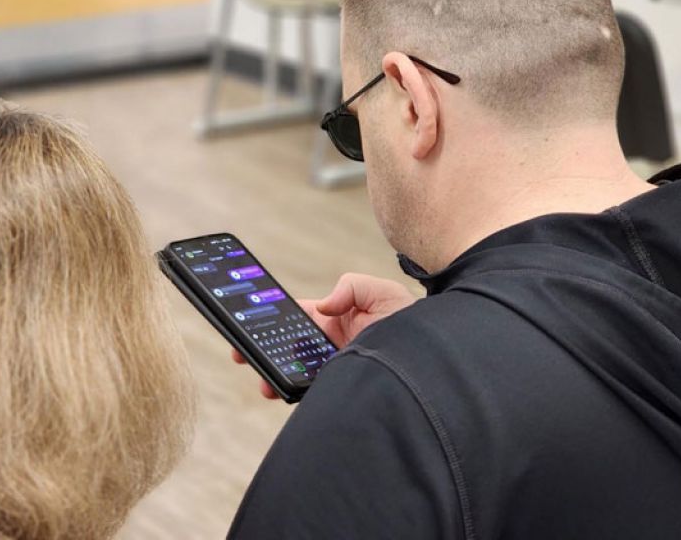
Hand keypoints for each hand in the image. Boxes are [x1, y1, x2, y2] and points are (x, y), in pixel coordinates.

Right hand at [232, 273, 417, 399]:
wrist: (439, 358)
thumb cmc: (414, 323)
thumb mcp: (382, 292)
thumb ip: (351, 287)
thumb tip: (323, 307)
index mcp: (337, 318)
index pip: (299, 316)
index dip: (274, 317)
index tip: (250, 320)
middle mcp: (333, 344)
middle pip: (289, 347)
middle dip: (263, 349)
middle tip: (240, 354)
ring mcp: (337, 368)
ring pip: (297, 372)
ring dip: (275, 374)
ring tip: (262, 381)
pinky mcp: (344, 386)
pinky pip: (314, 390)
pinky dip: (296, 391)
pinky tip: (285, 392)